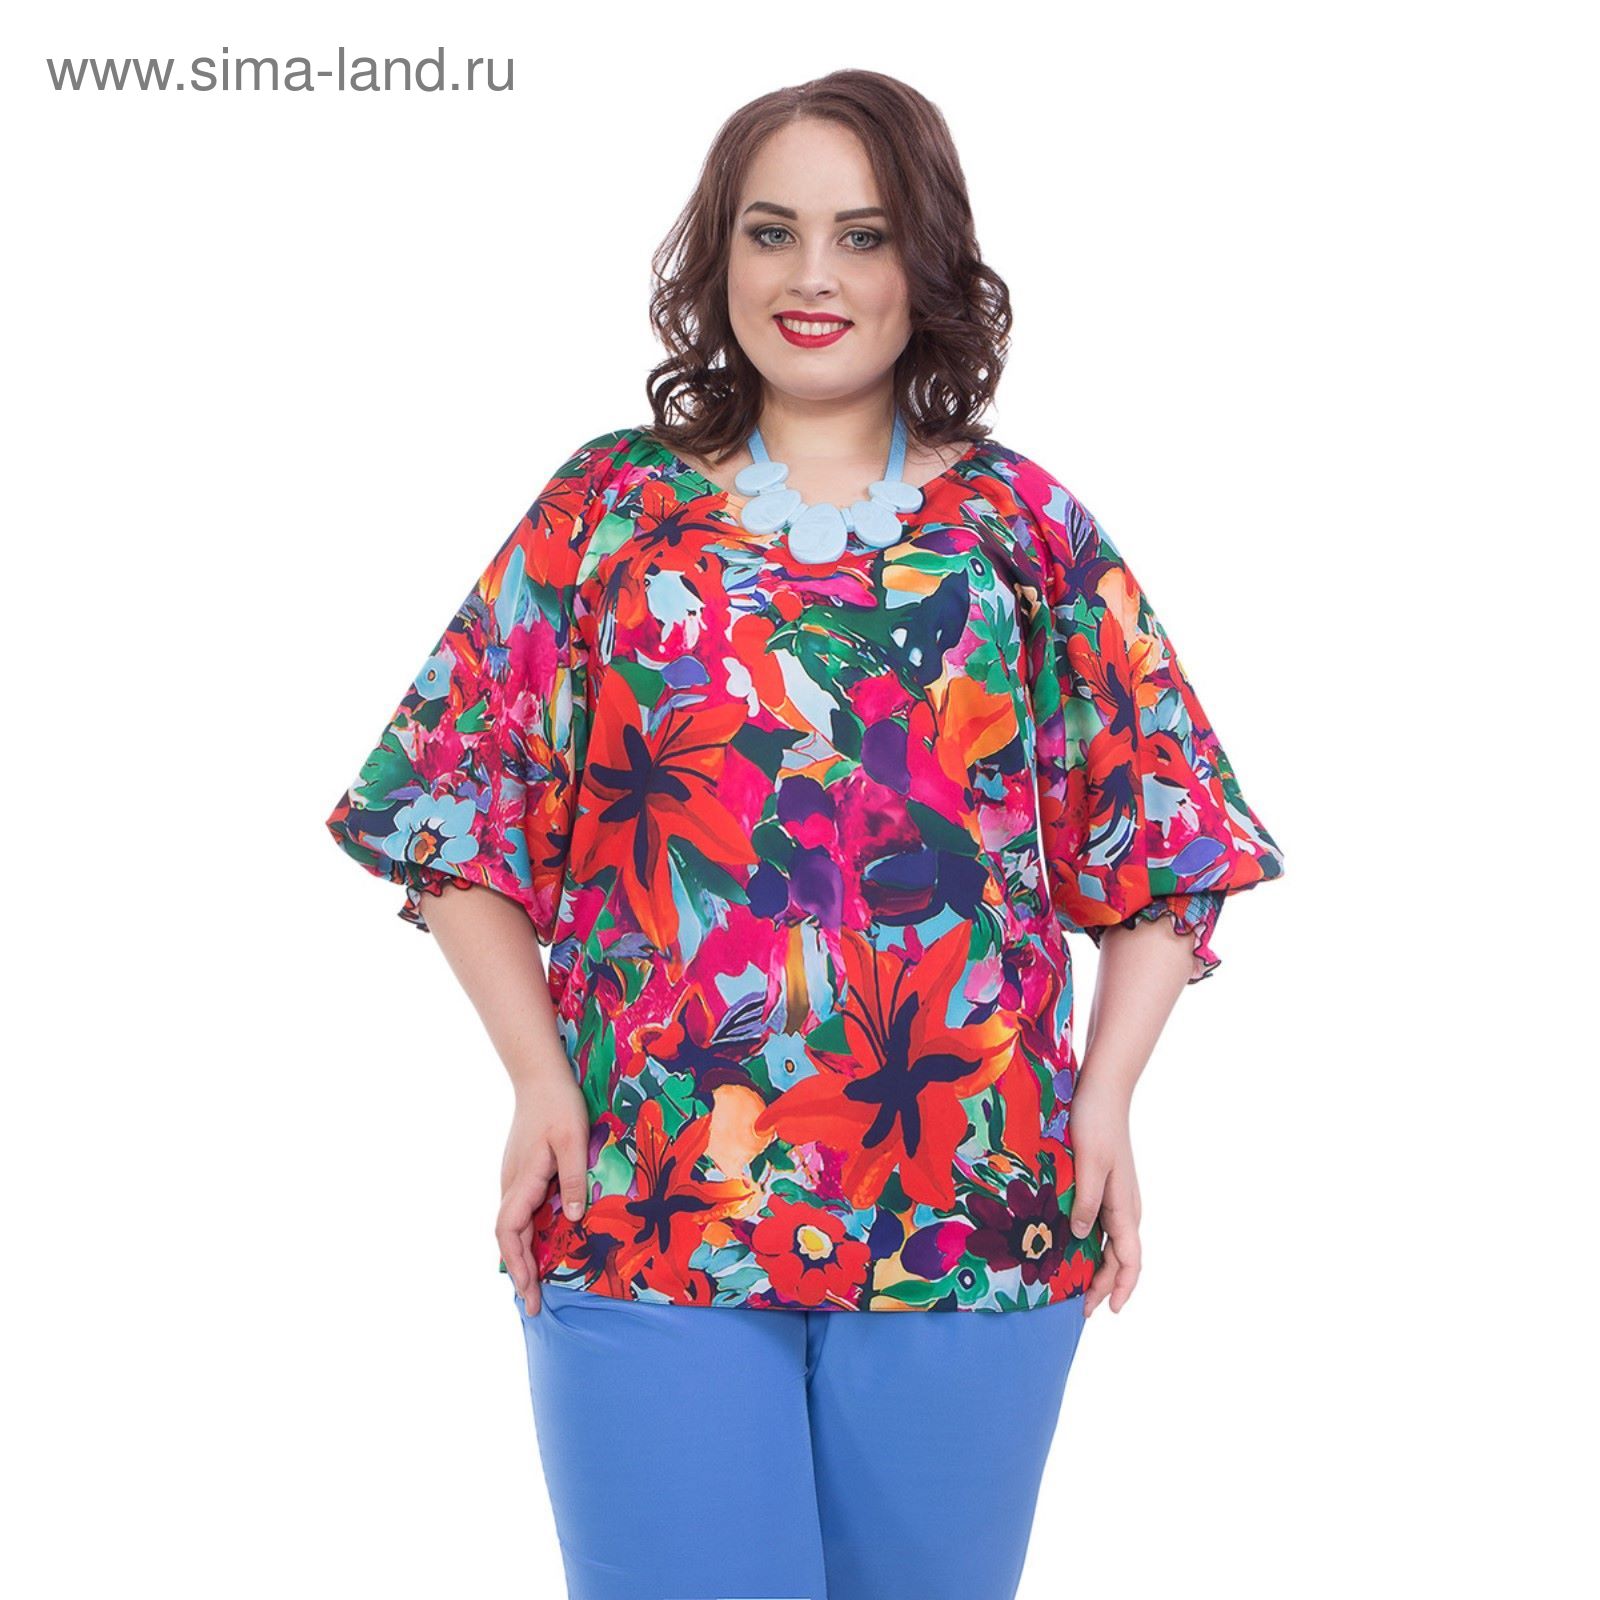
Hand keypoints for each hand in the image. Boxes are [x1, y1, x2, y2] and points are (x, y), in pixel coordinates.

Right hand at [497, 1064, 590, 1316]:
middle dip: (519, 1272)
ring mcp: (513, 1178)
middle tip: (532, 1306)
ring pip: (511, 1226)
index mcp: (523, 1180)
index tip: (529, 1292)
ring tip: (534, 1286)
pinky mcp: (521, 1172)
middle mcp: (511, 1183)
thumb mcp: (574, 1140)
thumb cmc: (559, 1105)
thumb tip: (571, 1220)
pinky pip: (518, 1213)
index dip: (519, 1264)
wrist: (539, 1077)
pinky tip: (537, 1247)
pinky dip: (525, 1237)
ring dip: (521, 1256)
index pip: (510, 1232)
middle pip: (508, 1236)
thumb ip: (573, 1178)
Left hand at [1065, 1069, 1140, 1317]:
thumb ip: (1086, 1201)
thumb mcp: (1088, 1163)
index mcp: (1125, 1206)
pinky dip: (1097, 1246)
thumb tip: (1080, 1236)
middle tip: (1082, 1310)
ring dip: (1102, 1268)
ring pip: (1115, 1244)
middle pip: (1122, 1258)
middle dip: (1106, 1285)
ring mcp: (1119, 1197)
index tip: (1107, 1310)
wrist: (1103, 1091)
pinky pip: (1106, 1226)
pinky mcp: (1108, 1187)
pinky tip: (1078, 1248)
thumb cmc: (1095, 1123)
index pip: (1130, 1259)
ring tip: (1080, 1288)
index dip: (1121, 1287)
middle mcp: (1126, 1206)